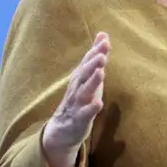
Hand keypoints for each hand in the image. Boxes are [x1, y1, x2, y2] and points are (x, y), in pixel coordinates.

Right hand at [41, 32, 109, 166]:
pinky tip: (99, 103)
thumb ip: (96, 57)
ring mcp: (77, 104)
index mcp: (80, 79)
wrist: (62, 130)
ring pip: (84, 92)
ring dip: (93, 82)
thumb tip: (103, 35)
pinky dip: (91, 108)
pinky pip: (85, 114)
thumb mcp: (89, 77)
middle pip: (84, 74)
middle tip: (102, 53)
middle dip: (92, 63)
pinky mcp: (79, 120)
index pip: (87, 62)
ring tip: (101, 72)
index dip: (95, 51)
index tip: (104, 39)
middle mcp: (77, 89)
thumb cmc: (80, 99)